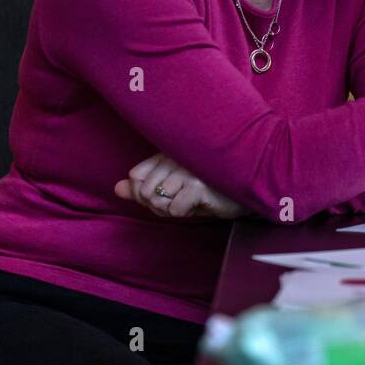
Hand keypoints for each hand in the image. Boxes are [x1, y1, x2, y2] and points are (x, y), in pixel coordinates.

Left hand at [114, 152, 248, 219]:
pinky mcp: (198, 185)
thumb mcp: (174, 189)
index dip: (145, 193)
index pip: (136, 176)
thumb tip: (117, 189)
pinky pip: (174, 210)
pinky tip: (201, 204)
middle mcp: (175, 156)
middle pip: (143, 191)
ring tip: (192, 202)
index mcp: (168, 151)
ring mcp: (186, 169)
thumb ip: (143, 187)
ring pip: (156, 201)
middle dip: (160, 205)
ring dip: (173, 209)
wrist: (247, 190)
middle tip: (183, 201)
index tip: (168, 193)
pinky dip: (185, 213)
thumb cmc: (210, 189)